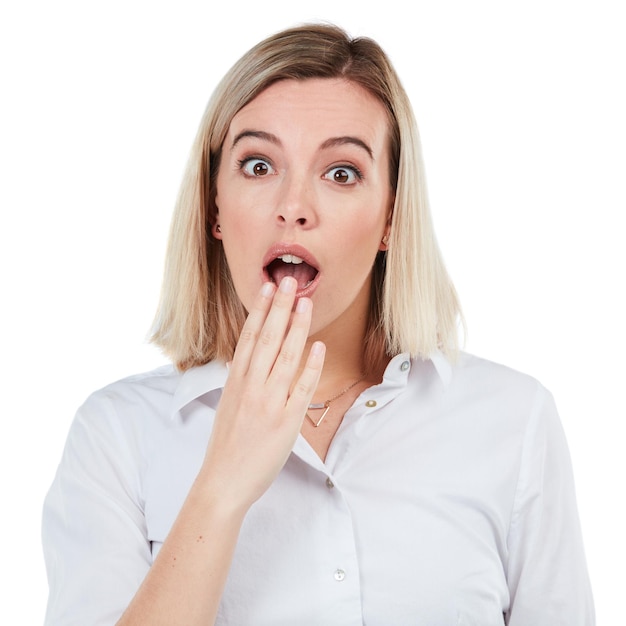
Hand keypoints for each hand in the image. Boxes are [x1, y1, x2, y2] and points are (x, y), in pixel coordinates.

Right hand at [201, 276, 324, 513]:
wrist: (223, 482)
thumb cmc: (226, 445)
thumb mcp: (227, 405)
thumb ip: (238, 380)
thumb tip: (243, 358)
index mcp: (236, 381)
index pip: (249, 337)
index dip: (260, 310)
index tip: (267, 288)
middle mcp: (251, 386)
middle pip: (267, 339)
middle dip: (280, 308)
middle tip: (290, 281)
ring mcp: (269, 402)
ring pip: (285, 357)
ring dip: (297, 327)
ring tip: (306, 303)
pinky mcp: (286, 420)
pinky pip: (301, 388)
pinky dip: (310, 366)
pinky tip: (318, 346)